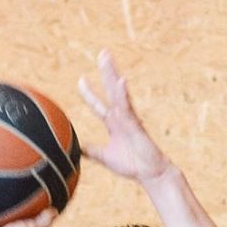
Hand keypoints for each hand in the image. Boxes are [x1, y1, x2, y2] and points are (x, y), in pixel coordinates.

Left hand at [78, 49, 170, 183]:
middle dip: (106, 72)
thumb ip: (91, 150)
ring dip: (113, 75)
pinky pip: (128, 107)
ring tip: (108, 58)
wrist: (150, 173)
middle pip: (111, 90)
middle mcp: (121, 116)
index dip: (89, 92)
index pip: (98, 104)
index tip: (81, 79)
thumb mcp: (105, 157)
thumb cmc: (131, 164)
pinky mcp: (136, 124)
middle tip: (102, 53)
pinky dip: (123, 95)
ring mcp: (129, 118)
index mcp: (113, 123)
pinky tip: (121, 82)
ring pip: (118, 93)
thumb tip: (76, 148)